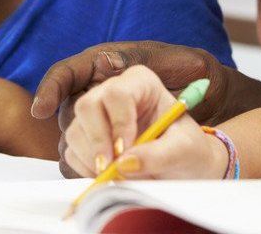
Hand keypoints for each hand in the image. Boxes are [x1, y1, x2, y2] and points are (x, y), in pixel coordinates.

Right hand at [63, 65, 225, 179]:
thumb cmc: (188, 151)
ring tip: (118, 175)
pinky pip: (72, 152)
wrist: (184, 168)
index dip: (118, 122)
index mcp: (141, 83)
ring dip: (91, 158)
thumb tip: (123, 163)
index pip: (117, 93)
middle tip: (110, 168)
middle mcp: (113, 93)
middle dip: (96, 140)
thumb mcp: (184, 150)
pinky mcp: (86, 139)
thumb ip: (159, 155)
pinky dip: (86, 169)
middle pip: (87, 106)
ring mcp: (97, 116)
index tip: (125, 150)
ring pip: (75, 131)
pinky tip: (109, 176)